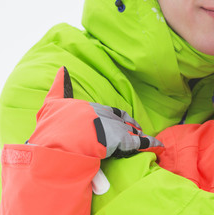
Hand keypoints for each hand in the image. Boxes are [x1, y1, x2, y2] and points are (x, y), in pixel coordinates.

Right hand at [28, 67, 162, 158]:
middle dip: (128, 123)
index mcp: (92, 108)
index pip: (108, 110)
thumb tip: (62, 68)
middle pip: (121, 118)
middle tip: (134, 128)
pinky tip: (159, 146)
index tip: (118, 119)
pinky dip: (151, 143)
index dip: (114, 116)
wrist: (64, 138)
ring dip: (137, 133)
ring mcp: (114, 127)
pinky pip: (140, 142)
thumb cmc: (57, 123)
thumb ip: (60, 86)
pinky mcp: (122, 140)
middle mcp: (105, 115)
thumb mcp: (54, 102)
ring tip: (143, 136)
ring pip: (130, 129)